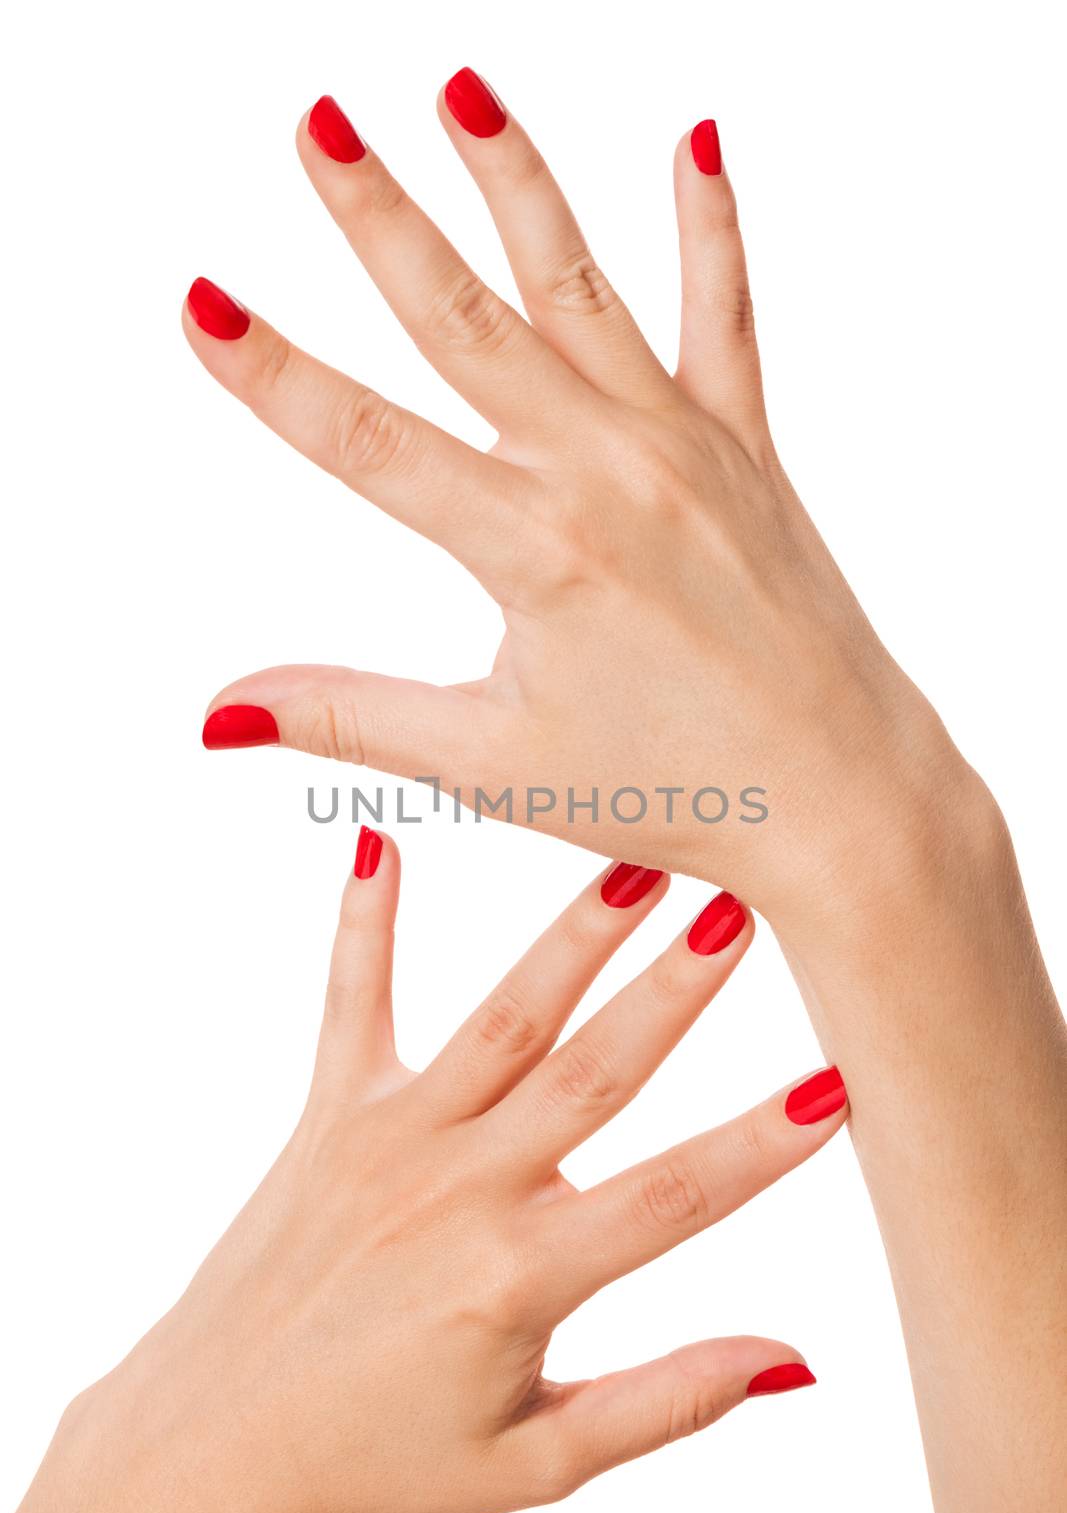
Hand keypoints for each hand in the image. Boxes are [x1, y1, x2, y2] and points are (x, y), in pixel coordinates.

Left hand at [2, 836, 846, 1512]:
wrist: (209, 1446)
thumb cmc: (379, 1462)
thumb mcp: (533, 1464)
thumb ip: (664, 1403)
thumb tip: (794, 1363)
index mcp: (519, 1277)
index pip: (673, 1199)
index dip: (763, 1147)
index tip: (837, 1083)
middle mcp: (459, 1189)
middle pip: (593, 1074)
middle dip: (676, 990)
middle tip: (740, 906)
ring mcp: (390, 1139)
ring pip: (502, 1021)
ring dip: (572, 939)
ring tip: (633, 863)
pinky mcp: (331, 1113)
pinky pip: (352, 1004)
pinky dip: (365, 924)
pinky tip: (379, 841)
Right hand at [186, 76, 981, 931]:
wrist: (840, 795)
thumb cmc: (673, 793)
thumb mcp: (494, 765)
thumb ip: (350, 720)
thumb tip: (217, 715)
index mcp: (536, 552)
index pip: (368, 443)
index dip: (271, 374)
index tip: (199, 302)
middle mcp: (606, 472)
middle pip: (465, 321)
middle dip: (378, 216)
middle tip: (316, 120)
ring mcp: (684, 446)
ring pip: (580, 287)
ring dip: (516, 182)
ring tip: (457, 90)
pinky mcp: (747, 446)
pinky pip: (727, 315)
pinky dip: (711, 227)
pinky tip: (694, 138)